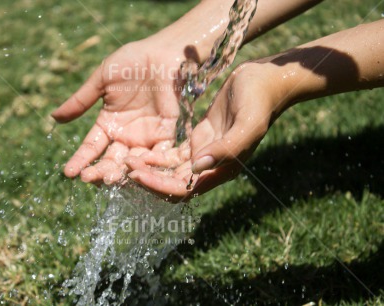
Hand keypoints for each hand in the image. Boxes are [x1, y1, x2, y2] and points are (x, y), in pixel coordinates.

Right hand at [52, 39, 183, 183]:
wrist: (162, 54)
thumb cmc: (131, 62)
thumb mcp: (101, 80)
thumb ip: (81, 101)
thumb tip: (53, 118)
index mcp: (108, 124)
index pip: (91, 147)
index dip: (81, 160)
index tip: (69, 172)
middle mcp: (126, 135)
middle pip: (111, 160)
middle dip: (99, 171)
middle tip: (88, 178)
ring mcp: (146, 137)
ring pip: (133, 162)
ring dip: (122, 172)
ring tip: (110, 178)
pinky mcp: (166, 134)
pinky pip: (159, 154)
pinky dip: (150, 164)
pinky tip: (138, 170)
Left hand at [126, 62, 284, 200]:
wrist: (265, 81)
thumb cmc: (259, 102)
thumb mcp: (247, 124)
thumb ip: (226, 148)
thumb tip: (197, 168)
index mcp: (222, 170)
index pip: (185, 189)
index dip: (160, 186)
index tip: (137, 175)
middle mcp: (211, 166)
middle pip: (173, 184)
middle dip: (148, 179)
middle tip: (123, 167)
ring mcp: (203, 153)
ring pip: (170, 170)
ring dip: (149, 168)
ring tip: (125, 159)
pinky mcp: (198, 139)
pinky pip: (172, 154)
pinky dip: (155, 155)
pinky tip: (138, 149)